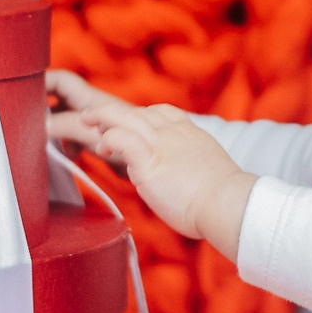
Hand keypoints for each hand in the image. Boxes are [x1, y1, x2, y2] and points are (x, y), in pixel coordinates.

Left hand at [45, 70, 255, 254]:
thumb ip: (189, 167)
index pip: (161, 112)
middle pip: (135, 111)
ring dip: (99, 118)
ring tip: (83, 122)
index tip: (128, 123)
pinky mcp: (148, 157)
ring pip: (122, 116)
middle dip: (110, 112)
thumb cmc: (222, 198)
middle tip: (91, 115)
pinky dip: (107, 138)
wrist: (228, 202)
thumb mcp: (207, 170)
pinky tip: (99, 147)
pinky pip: (120, 137)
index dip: (140, 116)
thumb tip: (182, 179)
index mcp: (189, 133)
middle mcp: (173, 131)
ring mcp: (160, 141)